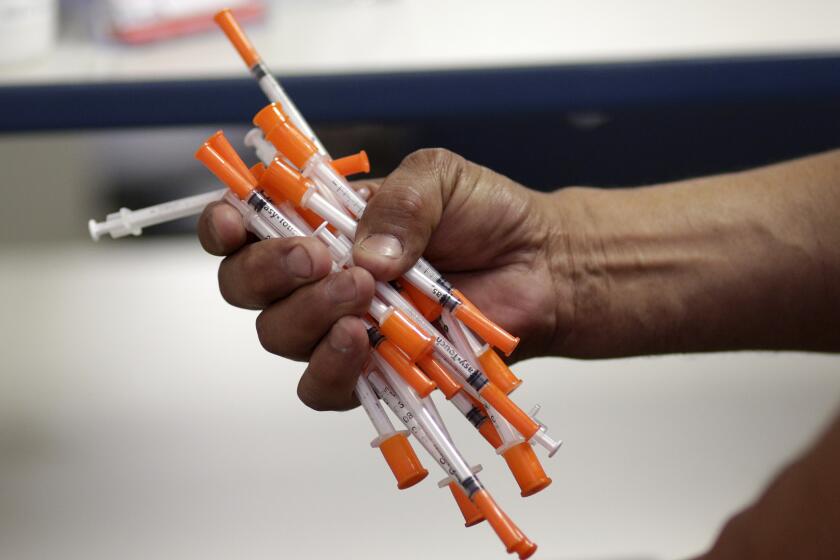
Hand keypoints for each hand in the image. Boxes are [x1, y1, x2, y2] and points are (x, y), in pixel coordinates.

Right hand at [197, 148, 573, 410]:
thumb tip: (360, 255)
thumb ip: (395, 202)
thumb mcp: (438, 178)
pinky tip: (363, 341)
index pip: (247, 228)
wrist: (540, 266)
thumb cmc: (487, 215)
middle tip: (319, 257)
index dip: (226, 226)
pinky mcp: (370, 369)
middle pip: (245, 287)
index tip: (234, 221)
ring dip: (308, 313)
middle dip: (268, 271)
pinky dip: (333, 367)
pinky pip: (322, 386)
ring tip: (363, 293)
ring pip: (280, 335)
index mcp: (322, 223)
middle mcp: (320, 276)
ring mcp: (341, 325)